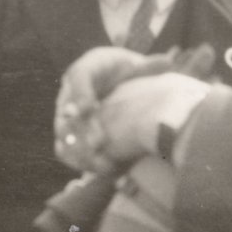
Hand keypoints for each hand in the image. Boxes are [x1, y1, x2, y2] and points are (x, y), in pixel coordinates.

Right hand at [55, 46, 208, 171]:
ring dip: (80, 148)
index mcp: (86, 69)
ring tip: (101, 162)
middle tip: (98, 143)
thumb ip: (149, 67)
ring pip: (64, 132)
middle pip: (68, 110)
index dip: (81, 95)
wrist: (116, 88)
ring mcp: (66, 115)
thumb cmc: (126, 74)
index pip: (79, 78)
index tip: (88, 109)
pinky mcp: (69, 134)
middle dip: (83, 128)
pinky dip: (78, 160)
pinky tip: (95, 170)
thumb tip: (167, 62)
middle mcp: (70, 92)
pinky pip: (65, 149)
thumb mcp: (136, 67)